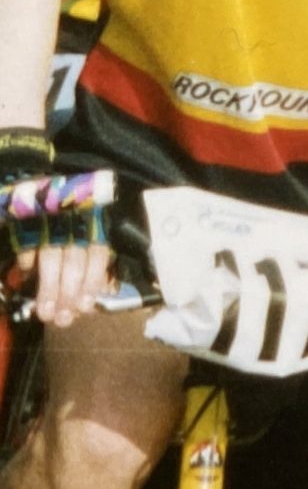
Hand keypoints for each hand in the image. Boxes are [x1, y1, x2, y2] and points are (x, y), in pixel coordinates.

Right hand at [1, 160, 122, 328]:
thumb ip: (95, 256)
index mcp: (96, 222)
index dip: (92, 280)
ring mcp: (51, 220)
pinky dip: (26, 262)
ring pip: (51, 259)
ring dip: (47, 287)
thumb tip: (102, 289)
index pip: (98, 254)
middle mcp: (75, 222)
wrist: (42, 169)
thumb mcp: (92, 223)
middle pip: (73, 262)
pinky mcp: (28, 218)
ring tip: (45, 312)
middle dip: (67, 293)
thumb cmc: (75, 205)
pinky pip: (28, 244)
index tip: (85, 306)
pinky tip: (25, 277)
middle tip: (61, 320)